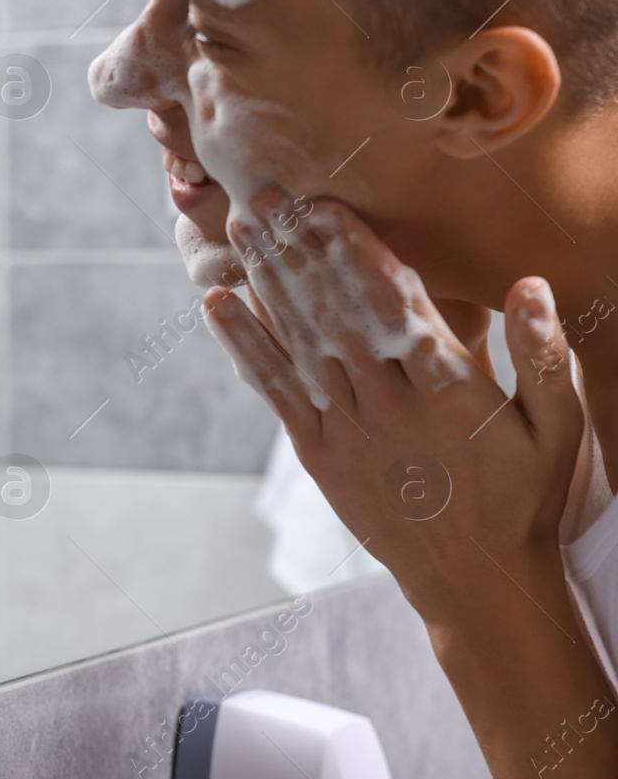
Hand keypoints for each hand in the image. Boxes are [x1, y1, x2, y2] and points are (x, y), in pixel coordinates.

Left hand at [204, 188, 585, 619]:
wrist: (476, 584)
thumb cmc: (525, 500)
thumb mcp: (560, 432)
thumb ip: (547, 357)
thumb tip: (528, 284)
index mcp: (450, 388)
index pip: (394, 304)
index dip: (354, 253)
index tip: (323, 208)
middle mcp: (389, 403)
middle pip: (335, 311)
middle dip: (297, 250)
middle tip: (262, 194)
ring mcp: (348, 429)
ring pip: (301, 341)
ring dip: (267, 280)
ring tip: (241, 227)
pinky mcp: (319, 454)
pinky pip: (276, 391)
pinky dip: (245, 346)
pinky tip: (217, 304)